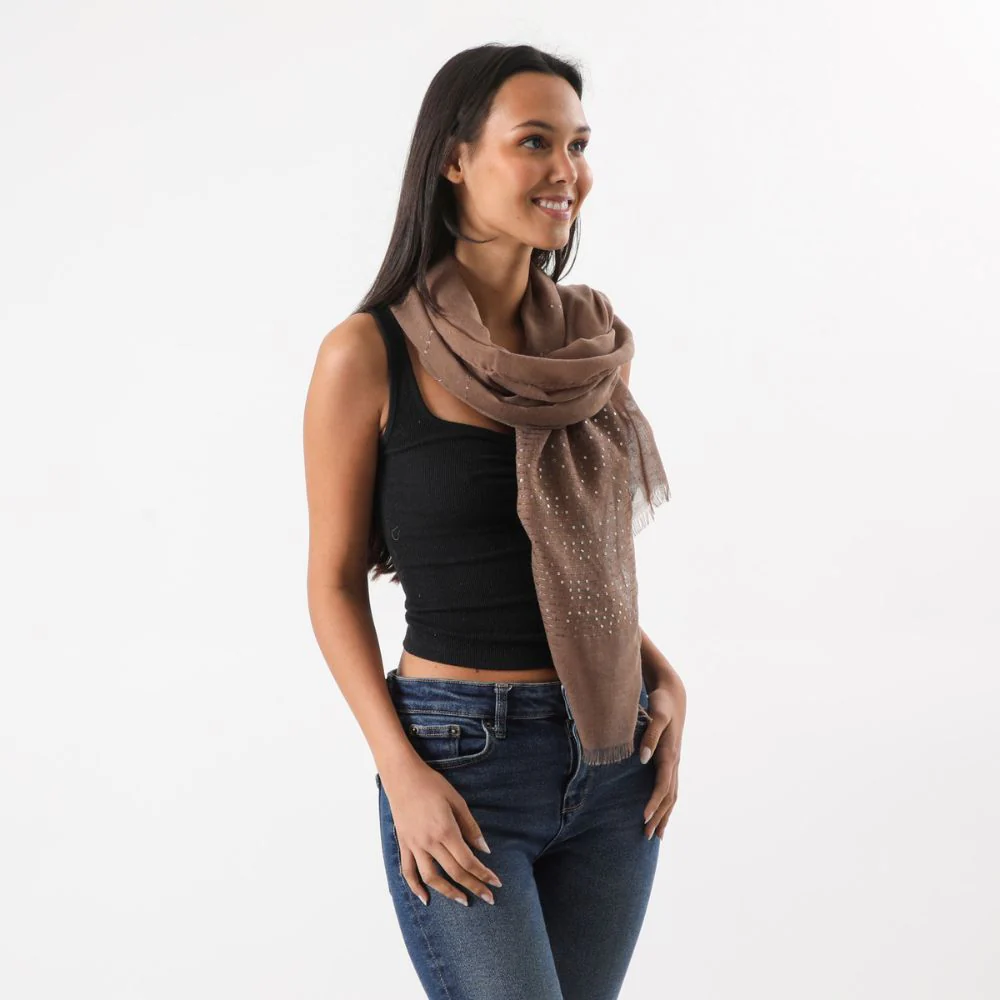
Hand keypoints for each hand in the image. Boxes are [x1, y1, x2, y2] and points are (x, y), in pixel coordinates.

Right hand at [381, 760, 502, 906]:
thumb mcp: (457, 801)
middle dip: (473, 887)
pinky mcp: (404, 844)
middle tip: (488, 898)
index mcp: (446, 830)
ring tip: (463, 901)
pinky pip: (407, 871)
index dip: (483, 874)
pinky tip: (426, 898)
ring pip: (431, 877)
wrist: (402, 776)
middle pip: (454, 872)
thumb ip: (471, 827)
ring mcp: (414, 845)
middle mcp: (429, 842)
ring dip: (448, 892)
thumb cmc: (432, 784)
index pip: (468, 861)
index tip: (496, 883)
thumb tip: (484, 850)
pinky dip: (416, 887)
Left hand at [638, 676, 685, 840]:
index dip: (654, 803)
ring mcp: (674, 763)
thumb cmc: (661, 704)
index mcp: (670, 754)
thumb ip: (649, 736)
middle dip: (659, 817)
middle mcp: (674, 762)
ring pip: (672, 795)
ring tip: (656, 834)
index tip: (644, 818)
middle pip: (669, 797)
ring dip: (664, 815)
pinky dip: (666, 804)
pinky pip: (670, 788)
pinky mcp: (671, 760)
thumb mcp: (657, 716)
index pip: (663, 786)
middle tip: (646, 836)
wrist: (673, 695)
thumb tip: (643, 758)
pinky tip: (660, 812)